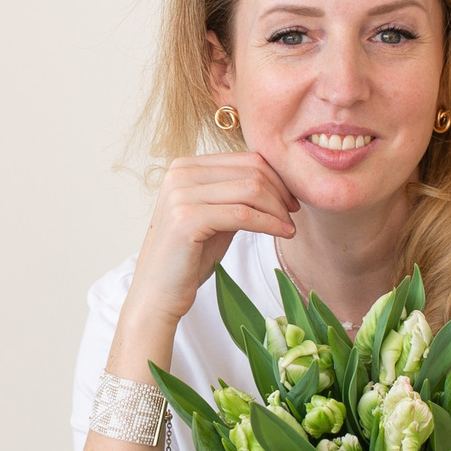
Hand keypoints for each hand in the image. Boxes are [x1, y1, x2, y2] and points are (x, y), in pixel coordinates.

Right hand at [119, 152, 297, 333]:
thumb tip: (278, 182)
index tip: (290, 200)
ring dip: (277, 210)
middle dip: (280, 193)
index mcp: (185, 166)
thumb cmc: (189, 256)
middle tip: (293, 215)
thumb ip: (236, 194)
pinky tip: (283, 233)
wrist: (158, 292)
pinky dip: (269, 224)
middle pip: (251, 171)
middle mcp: (180, 174)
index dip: (276, 178)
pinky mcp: (186, 219)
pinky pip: (243, 215)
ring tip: (289, 228)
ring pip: (250, 190)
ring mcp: (181, 194)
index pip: (246, 159)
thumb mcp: (215, 215)